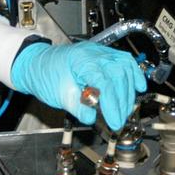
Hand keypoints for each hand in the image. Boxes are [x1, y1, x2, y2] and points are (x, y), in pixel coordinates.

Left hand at [11, 42, 146, 128]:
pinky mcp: (103, 56)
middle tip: (119, 121)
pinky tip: (138, 87)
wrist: (36, 64)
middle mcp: (94, 52)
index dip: (113, 105)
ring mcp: (100, 52)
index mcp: (81, 60)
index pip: (105, 82)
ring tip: (124, 110)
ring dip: (128, 92)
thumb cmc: (44, 75)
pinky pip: (125, 62)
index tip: (115, 122)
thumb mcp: (59, 96)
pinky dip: (134, 75)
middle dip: (122, 102)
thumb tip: (94, 118)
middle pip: (119, 75)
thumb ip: (78, 108)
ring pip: (125, 68)